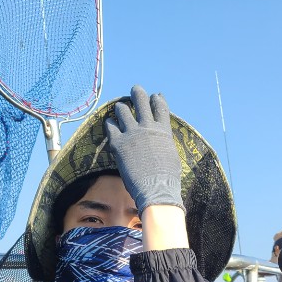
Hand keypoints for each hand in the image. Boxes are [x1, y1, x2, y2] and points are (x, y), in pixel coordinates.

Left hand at [105, 85, 183, 214]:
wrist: (156, 190)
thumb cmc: (167, 179)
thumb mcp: (171, 156)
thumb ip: (164, 143)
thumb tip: (162, 140)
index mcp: (163, 131)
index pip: (160, 106)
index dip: (157, 99)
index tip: (155, 95)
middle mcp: (147, 127)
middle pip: (141, 100)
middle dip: (137, 93)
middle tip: (135, 91)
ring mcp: (132, 133)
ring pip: (123, 109)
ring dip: (121, 107)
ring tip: (120, 108)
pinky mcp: (119, 143)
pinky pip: (110, 125)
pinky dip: (110, 123)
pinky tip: (110, 124)